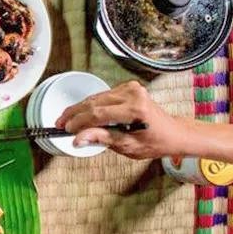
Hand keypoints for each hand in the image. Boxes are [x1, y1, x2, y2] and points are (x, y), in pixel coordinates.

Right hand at [55, 81, 188, 159]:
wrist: (172, 132)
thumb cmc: (155, 142)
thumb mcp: (128, 146)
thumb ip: (102, 139)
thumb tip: (79, 138)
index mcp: (135, 109)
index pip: (98, 114)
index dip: (78, 122)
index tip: (65, 129)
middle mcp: (133, 95)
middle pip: (94, 103)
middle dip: (75, 114)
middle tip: (60, 123)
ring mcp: (131, 89)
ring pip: (96, 98)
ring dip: (80, 108)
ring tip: (66, 118)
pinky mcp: (128, 87)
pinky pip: (102, 96)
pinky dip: (90, 105)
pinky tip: (81, 113)